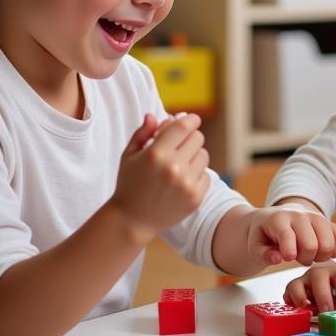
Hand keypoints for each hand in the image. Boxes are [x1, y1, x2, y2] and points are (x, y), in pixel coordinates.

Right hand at [109, 114, 209, 242]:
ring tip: (179, 165)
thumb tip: (155, 116)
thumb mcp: (129, 155)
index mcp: (156, 154)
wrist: (132, 220)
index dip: (190, 119)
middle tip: (179, 145)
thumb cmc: (129, 184)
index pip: (184, 126)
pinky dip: (197, 175)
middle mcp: (174, 167)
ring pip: (204, 155)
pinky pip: (206, 175)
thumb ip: (143, 133)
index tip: (191, 119)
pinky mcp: (196, 197)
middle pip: (197, 138)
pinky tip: (182, 181)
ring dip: (194, 156)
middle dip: (189, 138)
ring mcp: (187, 184)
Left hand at [245, 206, 335, 268]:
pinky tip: (324, 253)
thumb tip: (278, 259)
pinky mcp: (329, 221)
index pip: (288, 235)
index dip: (289, 250)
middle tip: (297, 259)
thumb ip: (262, 254)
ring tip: (309, 256)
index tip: (288, 258)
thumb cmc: (264, 235)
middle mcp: (300, 214)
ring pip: (329, 242)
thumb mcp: (255, 246)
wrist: (276, 217)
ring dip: (320, 257)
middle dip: (305, 259)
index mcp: (279, 219)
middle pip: (311, 245)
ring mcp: (317, 217)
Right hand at [283, 261, 335, 313]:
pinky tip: (298, 311)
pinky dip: (291, 303)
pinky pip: (287, 294)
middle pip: (318, 278)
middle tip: (326, 313)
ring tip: (307, 310)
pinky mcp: (292, 288)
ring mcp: (303, 279)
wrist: (324, 274)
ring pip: (296, 284)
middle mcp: (318, 272)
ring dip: (301, 298)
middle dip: (323, 297)